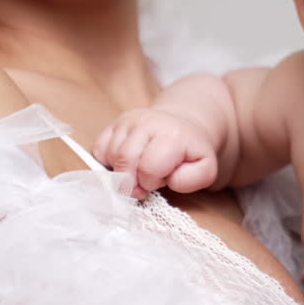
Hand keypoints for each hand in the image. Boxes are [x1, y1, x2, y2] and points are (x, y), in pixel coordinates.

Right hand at [92, 107, 217, 198]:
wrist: (182, 129)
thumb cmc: (190, 154)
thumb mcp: (204, 169)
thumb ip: (192, 179)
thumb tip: (169, 180)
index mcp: (171, 134)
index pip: (148, 168)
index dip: (151, 182)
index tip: (159, 182)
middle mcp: (147, 122)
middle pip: (125, 161)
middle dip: (132, 181)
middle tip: (143, 184)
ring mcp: (128, 121)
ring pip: (110, 155)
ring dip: (121, 172)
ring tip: (138, 170)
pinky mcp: (114, 123)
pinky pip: (99, 149)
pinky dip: (108, 162)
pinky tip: (126, 163)